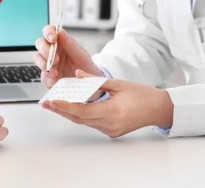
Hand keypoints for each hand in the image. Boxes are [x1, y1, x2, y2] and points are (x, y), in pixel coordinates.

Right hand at [34, 27, 102, 87]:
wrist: (89, 85)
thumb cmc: (86, 67)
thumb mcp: (82, 56)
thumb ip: (71, 44)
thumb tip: (61, 32)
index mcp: (61, 42)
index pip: (49, 31)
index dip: (48, 32)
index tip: (53, 39)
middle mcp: (52, 51)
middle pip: (40, 43)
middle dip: (45, 49)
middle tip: (56, 59)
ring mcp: (49, 63)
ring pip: (37, 58)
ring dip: (44, 64)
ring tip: (56, 72)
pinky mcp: (47, 76)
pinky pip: (42, 76)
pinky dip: (49, 78)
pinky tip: (57, 80)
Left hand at [41, 70, 173, 137]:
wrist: (159, 109)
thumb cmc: (142, 95)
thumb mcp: (118, 83)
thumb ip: (96, 80)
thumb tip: (77, 75)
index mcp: (112, 112)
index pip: (82, 111)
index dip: (65, 107)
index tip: (52, 102)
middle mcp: (110, 124)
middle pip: (79, 119)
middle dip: (61, 111)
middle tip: (46, 103)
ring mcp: (110, 130)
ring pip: (84, 121)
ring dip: (69, 112)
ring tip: (55, 103)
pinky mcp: (111, 131)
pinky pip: (92, 122)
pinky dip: (81, 114)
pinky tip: (73, 106)